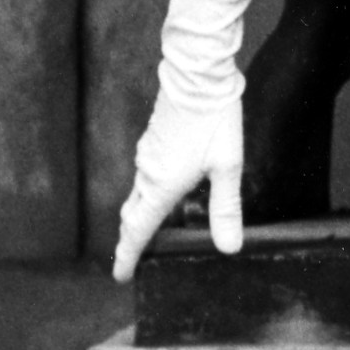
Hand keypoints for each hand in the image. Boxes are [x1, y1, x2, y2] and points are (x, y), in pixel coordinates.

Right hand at [115, 87, 242, 280]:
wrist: (197, 73)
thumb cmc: (215, 119)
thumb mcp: (227, 166)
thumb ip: (225, 208)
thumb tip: (229, 248)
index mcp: (163, 185)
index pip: (139, 229)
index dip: (128, 255)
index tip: (121, 276)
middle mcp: (148, 172)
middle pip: (134, 215)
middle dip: (132, 239)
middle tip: (133, 260)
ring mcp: (147, 154)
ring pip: (139, 194)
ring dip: (141, 215)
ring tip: (151, 232)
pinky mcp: (153, 140)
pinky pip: (145, 175)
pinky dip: (148, 193)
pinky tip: (167, 191)